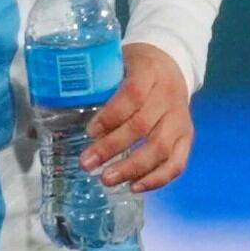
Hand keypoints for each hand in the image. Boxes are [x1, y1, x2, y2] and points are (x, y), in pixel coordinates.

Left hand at [80, 43, 194, 189]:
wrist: (172, 64)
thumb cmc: (135, 68)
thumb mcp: (117, 64)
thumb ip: (98, 86)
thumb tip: (63, 122)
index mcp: (149, 72)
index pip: (132, 94)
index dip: (111, 116)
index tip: (89, 131)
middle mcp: (169, 96)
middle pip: (142, 125)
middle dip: (111, 147)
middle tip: (87, 163)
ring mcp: (180, 118)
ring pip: (160, 147)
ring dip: (132, 168)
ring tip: (106, 179)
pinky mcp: (186, 136)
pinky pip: (177, 162)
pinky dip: (156, 179)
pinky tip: (134, 186)